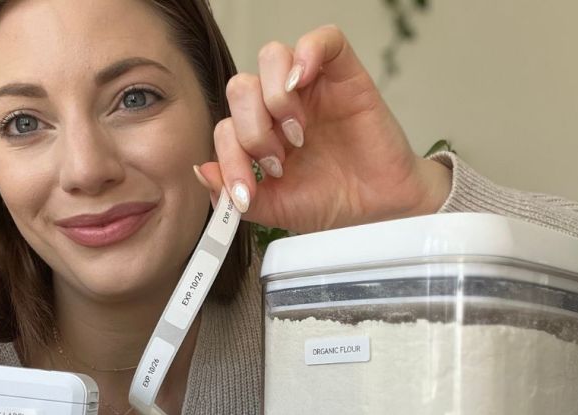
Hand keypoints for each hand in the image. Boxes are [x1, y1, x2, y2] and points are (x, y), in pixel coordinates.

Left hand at [195, 25, 451, 232]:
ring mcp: (310, 87)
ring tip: (297, 136)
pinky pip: (322, 40)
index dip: (229, 159)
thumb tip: (201, 171)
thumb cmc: (331, 203)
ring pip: (271, 58)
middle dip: (251, 130)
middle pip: (241, 88)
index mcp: (258, 134)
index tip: (247, 192)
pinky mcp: (344, 74)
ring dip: (274, 100)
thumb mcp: (275, 207)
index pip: (225, 128)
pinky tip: (303, 84)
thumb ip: (237, 192)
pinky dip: (307, 54)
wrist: (376, 212)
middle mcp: (279, 107)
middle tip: (277, 161)